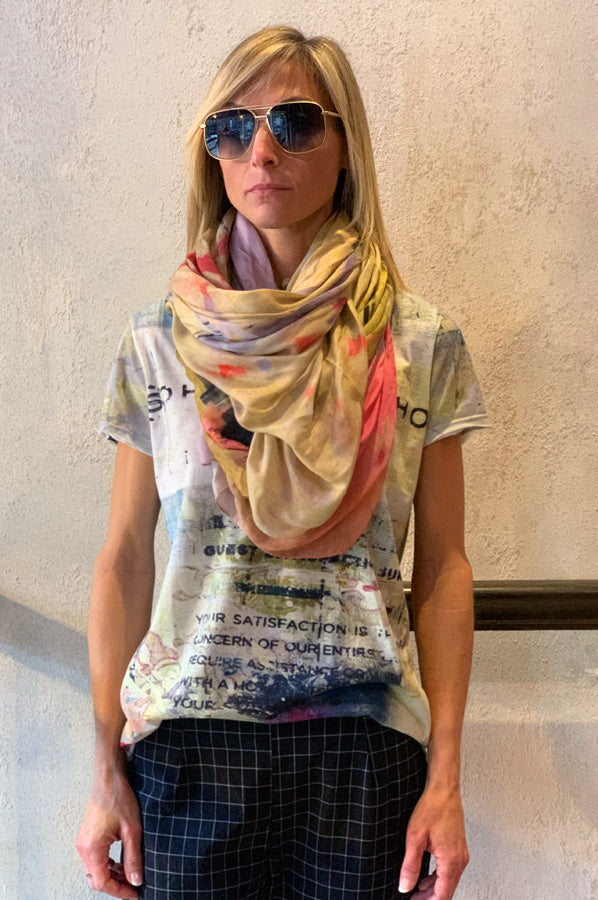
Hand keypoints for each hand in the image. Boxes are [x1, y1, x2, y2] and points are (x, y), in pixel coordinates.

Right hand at [76, 769, 142, 897]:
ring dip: (112, 875)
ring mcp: (84, 842)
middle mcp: (83, 848)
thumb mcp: (131, 830)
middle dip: (116, 885)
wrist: (108, 777)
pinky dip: (107, 864)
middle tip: (134, 886)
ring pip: (96, 870)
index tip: (134, 894)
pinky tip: (121, 861)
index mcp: (92, 849)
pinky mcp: (87, 836)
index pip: (102, 882)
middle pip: (97, 879)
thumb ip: (133, 858)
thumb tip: (136, 880)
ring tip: (130, 872)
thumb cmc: (118, 798)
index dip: (119, 892)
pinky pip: (95, 859)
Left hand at [398, 786, 468, 899]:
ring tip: (415, 892)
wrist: (444, 790)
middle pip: (446, 891)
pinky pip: (450, 871)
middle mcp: (460, 860)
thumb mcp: (415, 838)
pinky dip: (437, 878)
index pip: (442, 895)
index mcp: (451, 861)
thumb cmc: (432, 808)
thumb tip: (405, 886)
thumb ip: (410, 866)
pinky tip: (425, 878)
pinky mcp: (458, 848)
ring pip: (448, 882)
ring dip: (432, 889)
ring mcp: (461, 854)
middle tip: (412, 899)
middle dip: (429, 898)